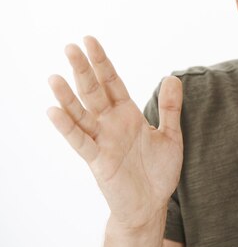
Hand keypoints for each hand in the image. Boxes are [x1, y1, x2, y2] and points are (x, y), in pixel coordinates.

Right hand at [47, 37, 182, 228]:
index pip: (112, 82)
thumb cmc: (159, 171)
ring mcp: (102, 141)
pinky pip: (80, 141)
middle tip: (70, 46)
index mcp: (128, 115)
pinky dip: (68, 127)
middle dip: (83, 70)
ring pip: (81, 114)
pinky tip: (54, 111)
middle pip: (94, 92)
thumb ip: (170, 108)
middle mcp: (111, 124)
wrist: (151, 205)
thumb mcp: (171, 135)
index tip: (90, 40)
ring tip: (55, 76)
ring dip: (68, 96)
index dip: (102, 62)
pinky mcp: (98, 161)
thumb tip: (173, 77)